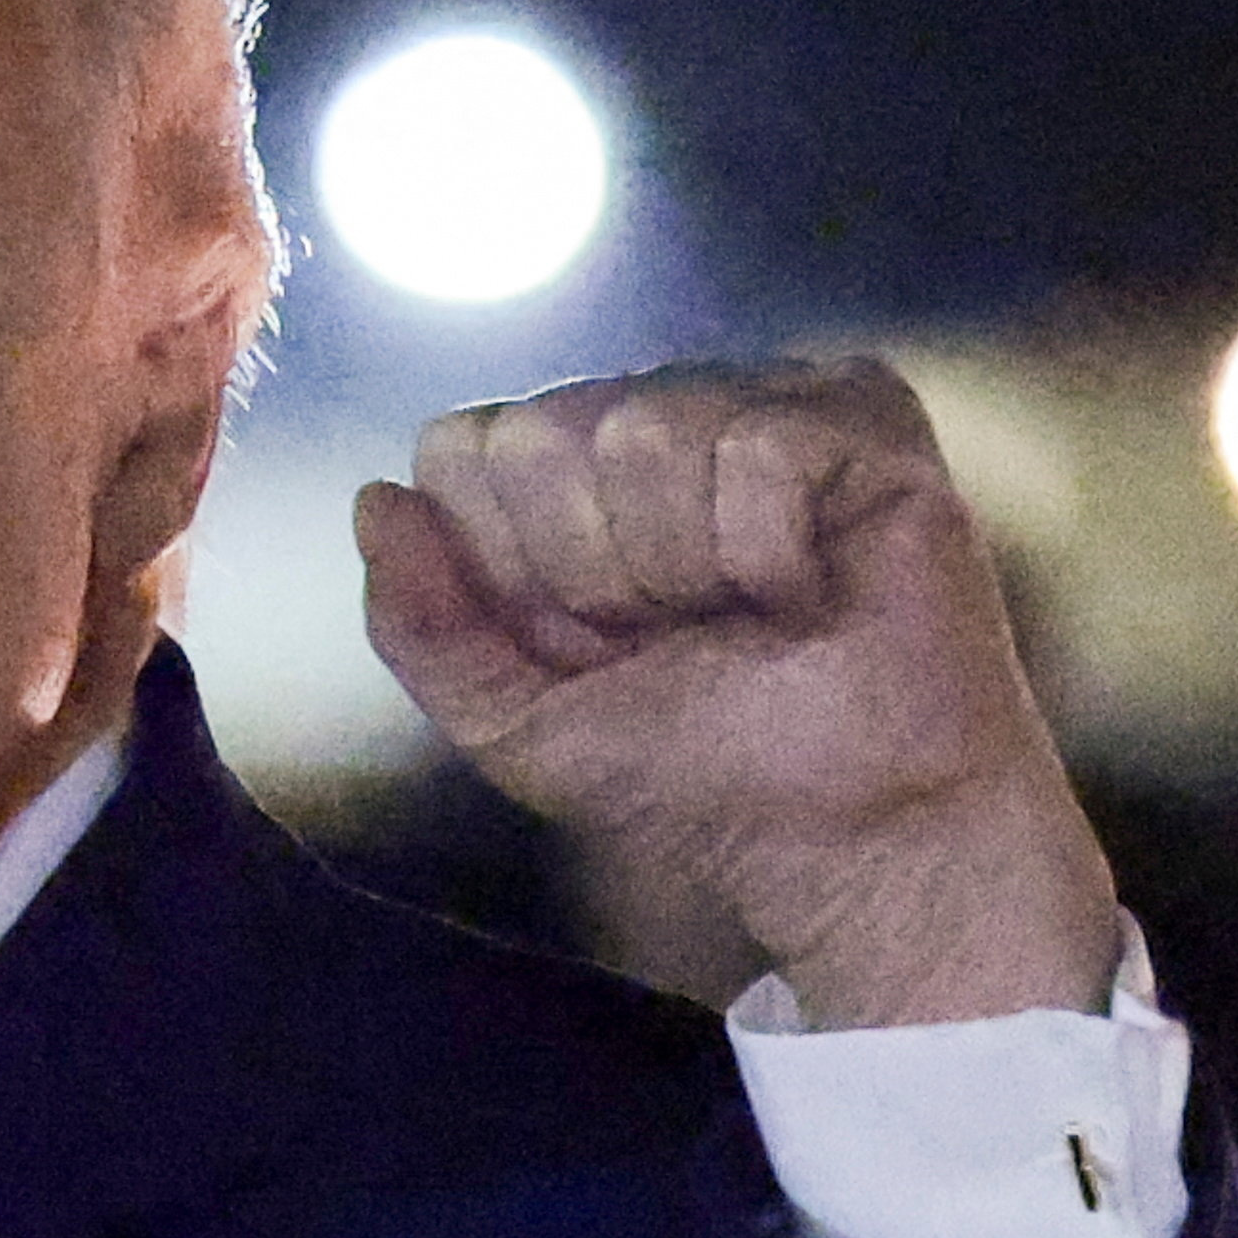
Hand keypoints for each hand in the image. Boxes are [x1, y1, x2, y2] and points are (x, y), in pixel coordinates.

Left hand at [356, 358, 1120, 1026]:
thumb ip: (420, 625)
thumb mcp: (513, 724)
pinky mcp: (862, 413)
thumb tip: (376, 500)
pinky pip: (758, 446)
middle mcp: (653, 418)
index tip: (590, 643)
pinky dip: (772, 552)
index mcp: (564, 476)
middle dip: (592, 569)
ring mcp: (758, 401)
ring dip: (687, 565)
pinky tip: (815, 592)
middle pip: (540, 431)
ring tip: (755, 617)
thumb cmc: (694, 780)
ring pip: (646, 427)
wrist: (848, 836)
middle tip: (680, 636)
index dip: (509, 569)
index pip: (460, 447)